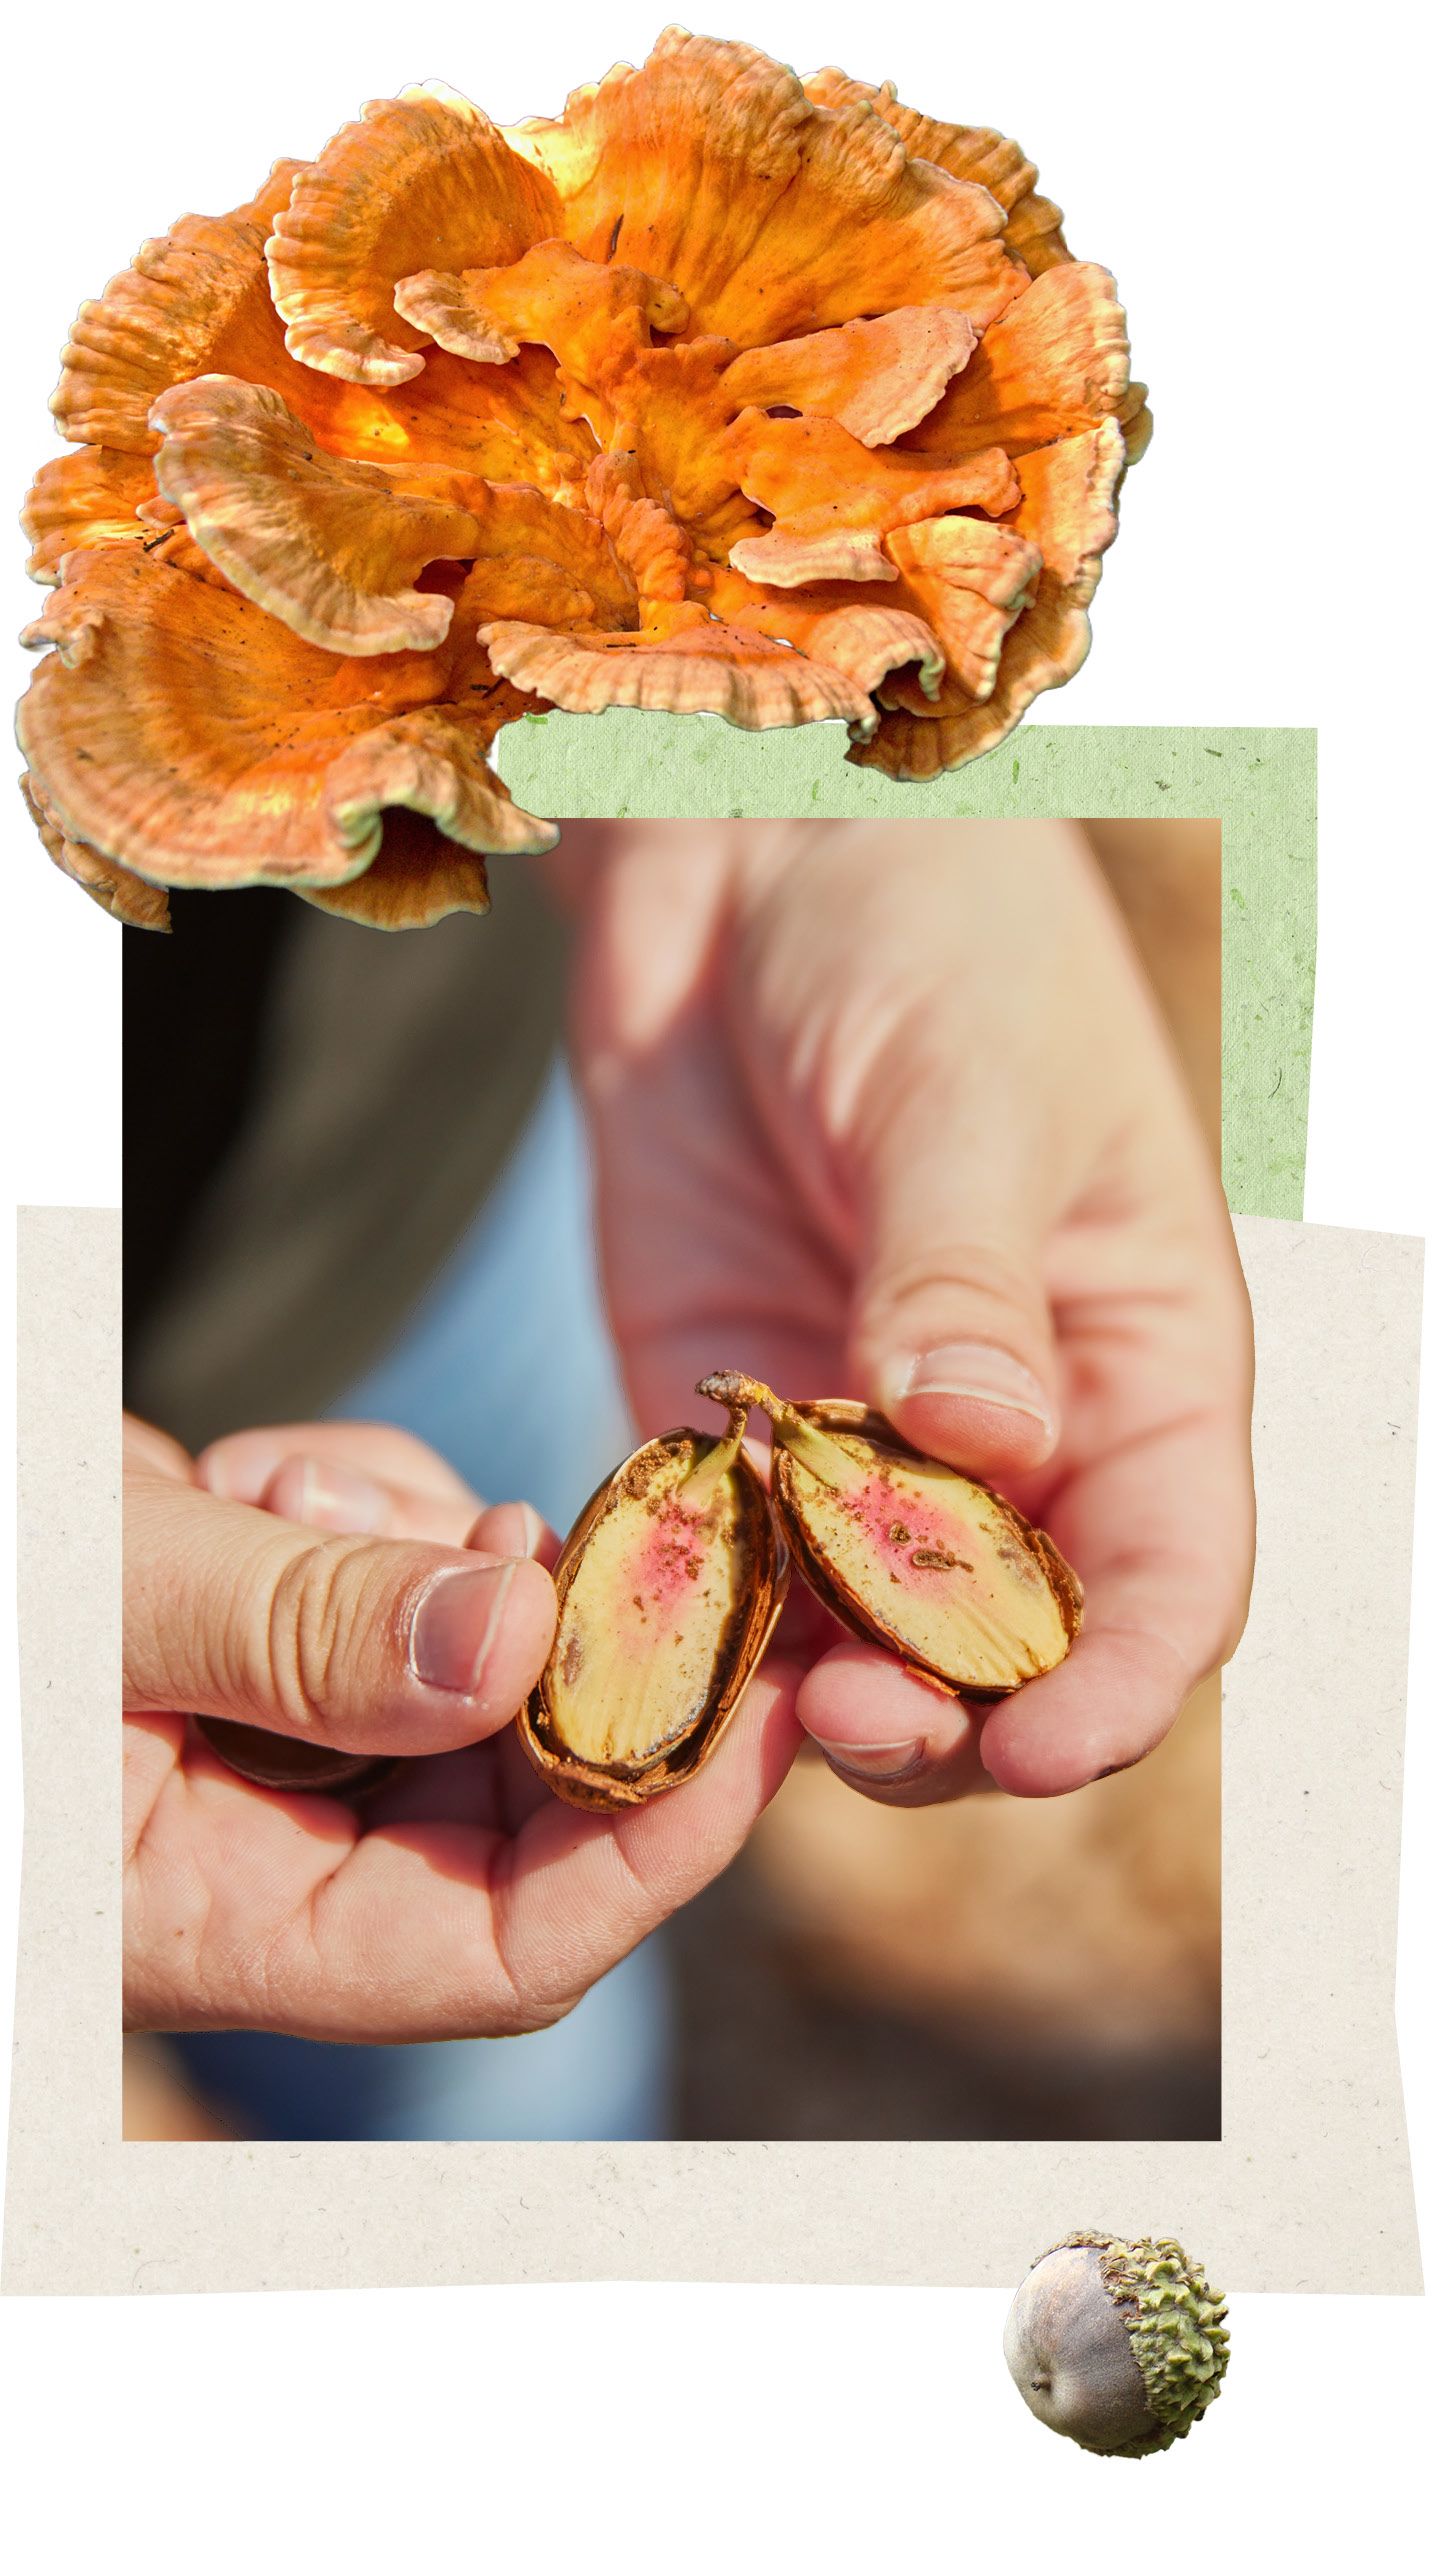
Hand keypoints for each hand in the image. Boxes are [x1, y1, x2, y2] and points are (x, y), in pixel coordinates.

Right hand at [123, 1414, 798, 2038]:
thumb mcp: (105, 1604)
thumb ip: (297, 1630)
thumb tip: (519, 1636)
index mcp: (216, 1927)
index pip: (502, 1953)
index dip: (653, 1847)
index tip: (764, 1703)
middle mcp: (263, 1858)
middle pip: (519, 1792)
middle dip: (576, 1647)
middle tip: (651, 1521)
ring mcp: (273, 1743)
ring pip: (472, 1659)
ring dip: (441, 1547)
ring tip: (288, 1493)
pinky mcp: (271, 1640)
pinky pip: (400, 1576)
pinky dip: (369, 1500)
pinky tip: (256, 1477)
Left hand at [566, 819, 1253, 1806]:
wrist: (750, 851)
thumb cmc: (927, 930)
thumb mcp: (966, 1087)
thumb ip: (969, 1268)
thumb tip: (982, 1438)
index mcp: (1139, 1360)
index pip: (1172, 1576)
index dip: (1119, 1682)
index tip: (1038, 1746)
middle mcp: (1013, 1429)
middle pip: (1009, 1643)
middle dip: (947, 1707)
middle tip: (851, 1716)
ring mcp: (860, 1433)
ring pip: (854, 1632)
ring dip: (802, 1681)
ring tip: (738, 1686)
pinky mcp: (722, 1414)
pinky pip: (714, 1554)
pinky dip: (684, 1604)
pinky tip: (629, 1611)